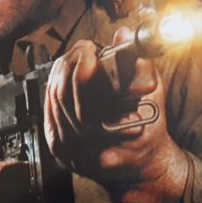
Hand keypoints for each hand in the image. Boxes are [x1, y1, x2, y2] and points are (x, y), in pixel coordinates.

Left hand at [44, 28, 189, 202]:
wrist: (138, 167)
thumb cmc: (147, 133)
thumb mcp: (152, 98)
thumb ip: (140, 66)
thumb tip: (124, 35)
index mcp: (105, 138)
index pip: (81, 94)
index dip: (82, 67)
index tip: (92, 51)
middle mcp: (79, 149)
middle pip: (61, 93)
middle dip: (72, 63)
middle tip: (87, 48)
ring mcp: (64, 150)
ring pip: (52, 99)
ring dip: (63, 72)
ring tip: (79, 57)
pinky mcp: (57, 146)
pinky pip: (49, 108)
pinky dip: (56, 86)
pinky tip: (66, 74)